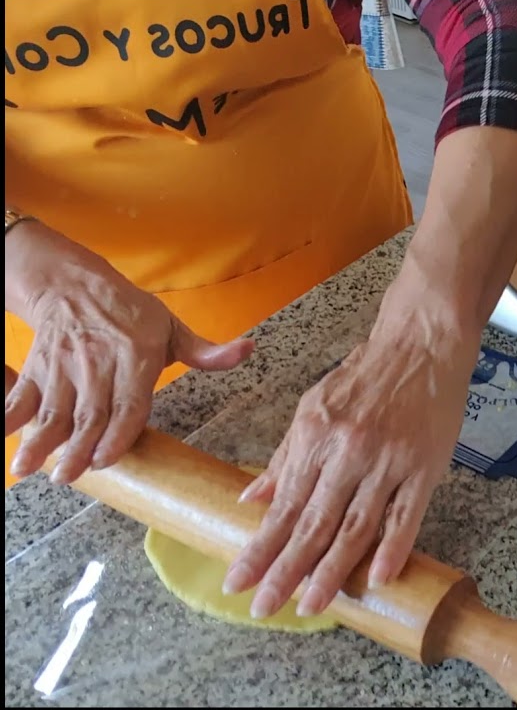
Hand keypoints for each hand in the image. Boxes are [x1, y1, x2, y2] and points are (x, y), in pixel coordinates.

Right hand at [4, 220, 253, 483]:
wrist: (73, 283)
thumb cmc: (129, 313)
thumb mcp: (171, 328)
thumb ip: (205, 351)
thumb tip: (247, 350)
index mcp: (136, 355)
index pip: (128, 401)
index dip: (117, 432)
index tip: (105, 460)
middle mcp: (98, 362)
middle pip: (88, 412)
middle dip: (76, 447)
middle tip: (69, 477)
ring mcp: (63, 365)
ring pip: (52, 407)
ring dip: (40, 440)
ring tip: (28, 469)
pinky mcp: (36, 365)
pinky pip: (21, 394)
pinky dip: (10, 417)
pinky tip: (4, 439)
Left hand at [222, 319, 476, 618]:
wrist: (421, 343)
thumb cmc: (367, 375)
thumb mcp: (313, 407)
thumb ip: (287, 456)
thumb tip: (252, 498)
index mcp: (315, 437)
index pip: (283, 506)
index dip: (259, 548)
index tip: (237, 581)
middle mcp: (347, 452)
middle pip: (313, 524)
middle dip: (284, 571)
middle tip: (264, 607)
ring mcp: (388, 461)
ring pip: (355, 527)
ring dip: (330, 571)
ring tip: (309, 606)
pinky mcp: (424, 466)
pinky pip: (406, 516)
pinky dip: (392, 549)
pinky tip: (376, 579)